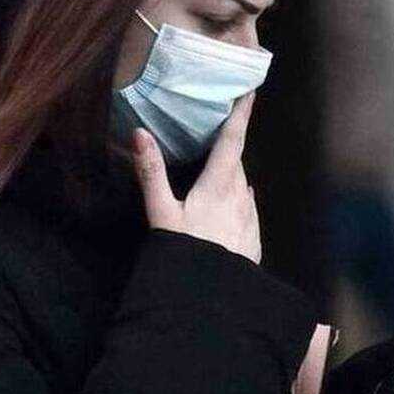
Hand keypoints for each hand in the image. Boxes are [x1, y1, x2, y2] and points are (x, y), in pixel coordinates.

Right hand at [132, 93, 260, 263]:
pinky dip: (239, 201)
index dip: (241, 115)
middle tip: (220, 134)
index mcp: (219, 185)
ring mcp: (250, 219)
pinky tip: (231, 207)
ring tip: (220, 171)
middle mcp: (241, 197)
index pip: (232, 141)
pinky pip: (248, 211)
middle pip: (237, 164)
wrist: (211, 300)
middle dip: (229, 148)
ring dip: (233, 176)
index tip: (250, 92)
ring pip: (243, 187)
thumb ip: (151, 172)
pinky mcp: (253, 240)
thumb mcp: (161, 212)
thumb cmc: (184, 251)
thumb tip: (140, 133)